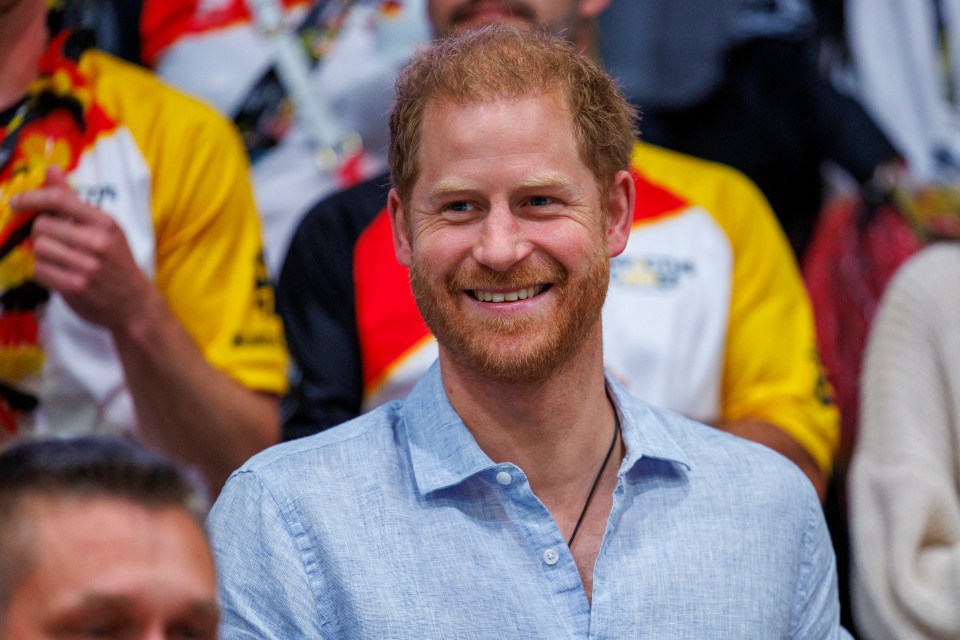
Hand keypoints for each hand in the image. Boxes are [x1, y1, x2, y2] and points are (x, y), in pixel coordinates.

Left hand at [11, 167, 155, 331]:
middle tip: (56, 243)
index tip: (17, 202)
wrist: (134, 303)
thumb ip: (74, 201)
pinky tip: (60, 275)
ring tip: (60, 260)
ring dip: (42, 254)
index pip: (59, 200)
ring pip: (38, 248)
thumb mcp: (105, 229)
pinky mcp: (75, 287)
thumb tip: (51, 170)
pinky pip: (39, 270)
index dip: (32, 198)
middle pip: (42, 226)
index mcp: (105, 222)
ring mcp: (86, 266)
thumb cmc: (117, 263)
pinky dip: (44, 272)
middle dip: (42, 234)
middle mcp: (97, 242)